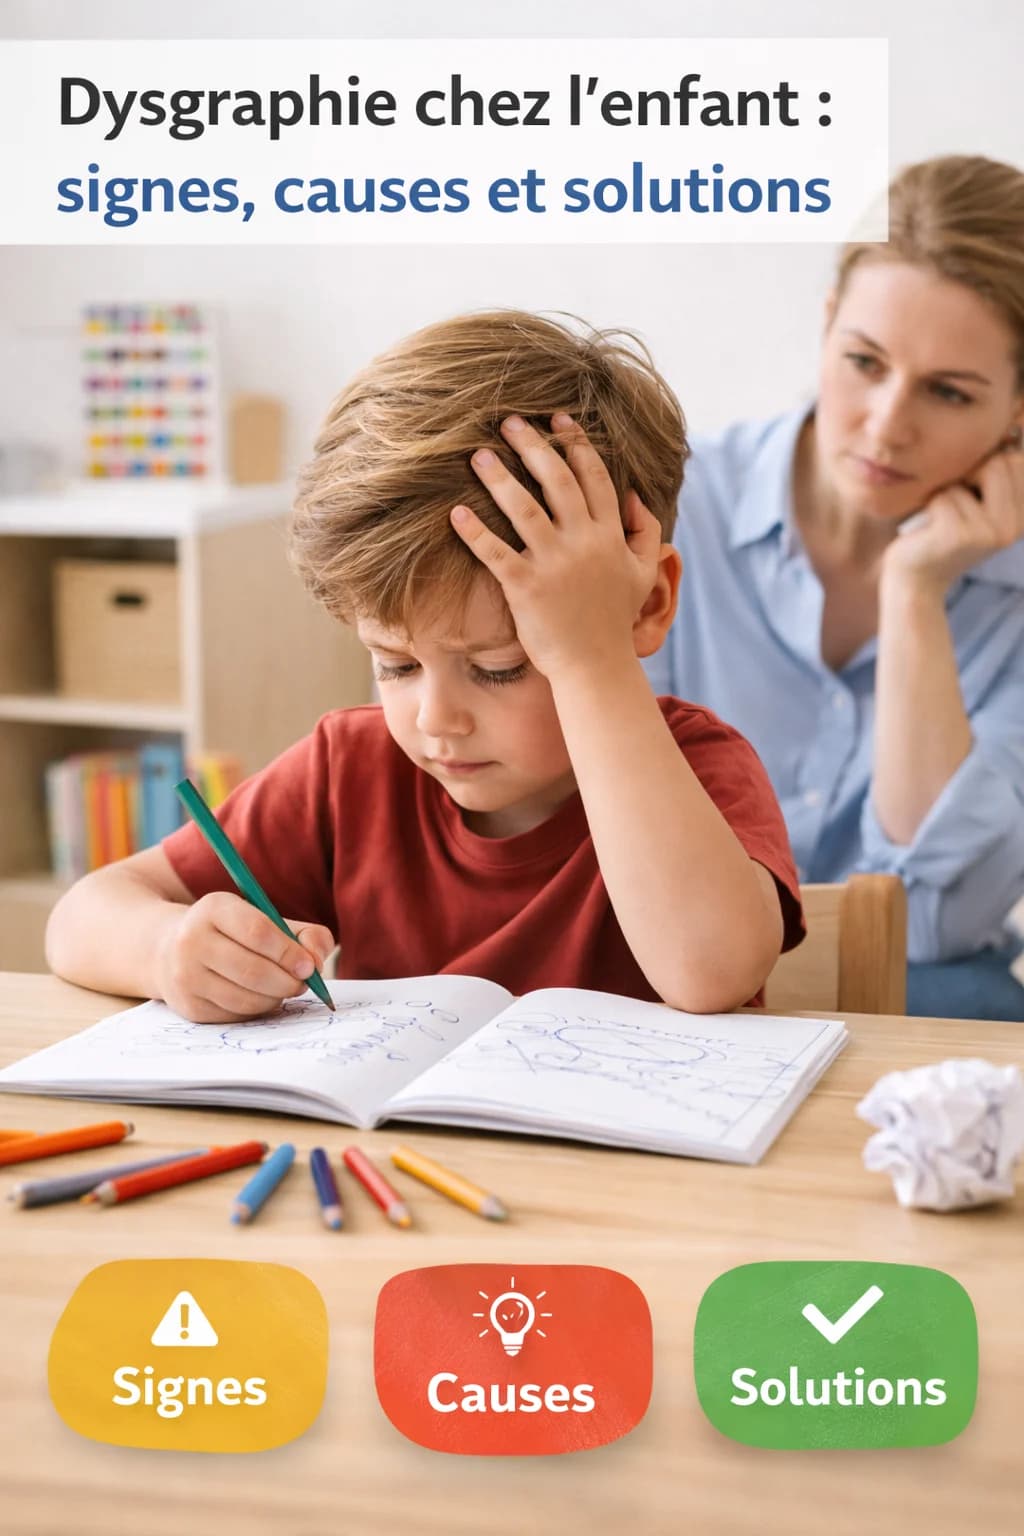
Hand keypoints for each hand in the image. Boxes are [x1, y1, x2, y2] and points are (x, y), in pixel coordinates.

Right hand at [154, 892, 334, 1023]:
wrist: (169, 949)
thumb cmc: (233, 933)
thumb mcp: (266, 919)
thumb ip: (305, 934)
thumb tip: (317, 962)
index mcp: (214, 908)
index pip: (258, 932)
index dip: (289, 953)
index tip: (309, 966)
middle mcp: (192, 941)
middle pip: (253, 971)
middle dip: (288, 982)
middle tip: (303, 983)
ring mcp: (186, 976)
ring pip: (246, 999)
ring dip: (275, 998)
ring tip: (282, 988)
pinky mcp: (189, 1006)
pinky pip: (236, 1016)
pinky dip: (257, 1010)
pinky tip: (260, 996)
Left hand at [450, 413, 661, 680]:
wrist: (596, 667)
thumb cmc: (614, 621)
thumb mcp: (642, 574)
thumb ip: (645, 533)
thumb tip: (635, 497)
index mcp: (609, 536)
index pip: (594, 477)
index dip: (576, 444)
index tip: (559, 419)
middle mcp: (583, 543)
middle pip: (557, 481)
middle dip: (534, 446)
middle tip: (509, 422)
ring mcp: (554, 565)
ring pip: (524, 509)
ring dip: (500, 478)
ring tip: (478, 454)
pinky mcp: (527, 588)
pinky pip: (496, 553)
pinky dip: (475, 532)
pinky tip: (456, 512)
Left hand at [883, 445, 1023, 596]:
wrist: (915, 577)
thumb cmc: (939, 530)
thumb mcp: (973, 500)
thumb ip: (993, 471)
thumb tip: (1010, 426)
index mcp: (1021, 517)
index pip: (1017, 461)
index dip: (988, 462)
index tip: (969, 487)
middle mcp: (1013, 528)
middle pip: (998, 462)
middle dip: (967, 474)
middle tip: (953, 503)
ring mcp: (990, 534)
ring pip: (968, 476)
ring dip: (947, 491)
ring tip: (942, 517)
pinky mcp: (961, 537)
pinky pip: (944, 495)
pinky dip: (931, 505)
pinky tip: (929, 529)